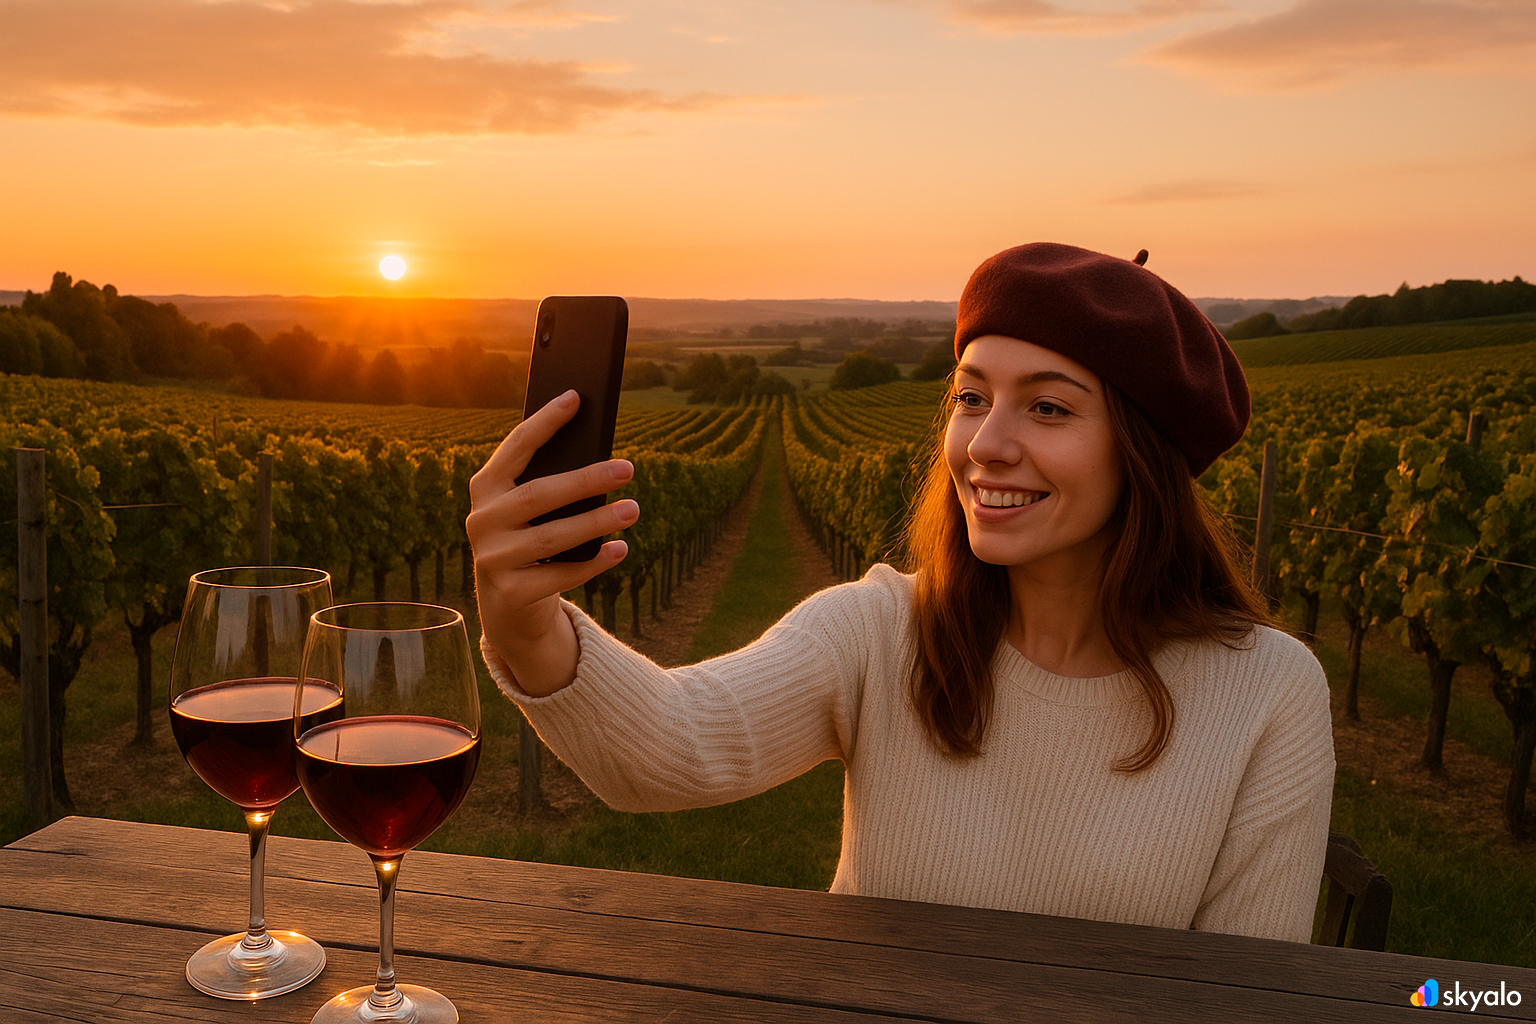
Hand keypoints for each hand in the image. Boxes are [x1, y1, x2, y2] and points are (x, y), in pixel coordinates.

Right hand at [467, 389, 639, 694]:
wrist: (508, 604)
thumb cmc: (530, 540)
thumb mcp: (532, 511)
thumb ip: (551, 484)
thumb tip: (602, 462)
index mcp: (486, 488)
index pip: (515, 448)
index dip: (544, 422)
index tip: (574, 398)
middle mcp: (483, 520)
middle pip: (540, 495)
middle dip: (587, 480)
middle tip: (628, 469)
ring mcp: (493, 558)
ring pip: (553, 538)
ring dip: (597, 522)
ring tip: (632, 509)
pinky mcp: (511, 592)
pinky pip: (560, 575)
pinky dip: (593, 562)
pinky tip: (620, 549)